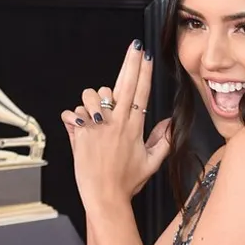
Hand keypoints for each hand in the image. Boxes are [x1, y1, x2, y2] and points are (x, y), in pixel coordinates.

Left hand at [61, 42, 169, 212]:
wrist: (105, 196)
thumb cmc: (127, 182)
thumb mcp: (151, 163)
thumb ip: (163, 140)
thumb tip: (170, 123)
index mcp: (134, 128)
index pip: (141, 93)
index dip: (144, 73)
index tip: (146, 57)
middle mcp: (117, 123)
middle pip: (124, 85)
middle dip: (130, 63)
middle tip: (134, 48)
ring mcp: (98, 126)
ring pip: (93, 94)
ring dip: (92, 98)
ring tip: (95, 114)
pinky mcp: (81, 132)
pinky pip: (73, 112)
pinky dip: (74, 116)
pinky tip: (79, 127)